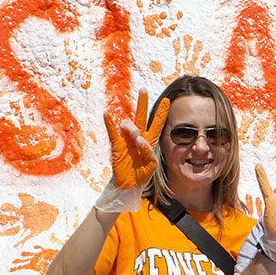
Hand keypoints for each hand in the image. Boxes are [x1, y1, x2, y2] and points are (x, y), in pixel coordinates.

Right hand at [96, 90, 168, 212]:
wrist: (129, 185)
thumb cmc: (142, 174)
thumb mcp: (151, 165)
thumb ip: (148, 152)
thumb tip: (138, 139)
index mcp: (150, 140)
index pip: (157, 124)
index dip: (162, 112)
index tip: (168, 100)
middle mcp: (138, 136)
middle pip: (141, 116)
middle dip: (142, 102)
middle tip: (143, 89)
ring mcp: (126, 139)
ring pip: (128, 124)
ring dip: (132, 128)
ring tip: (135, 138)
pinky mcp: (116, 145)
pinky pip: (112, 131)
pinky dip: (109, 123)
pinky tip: (106, 114)